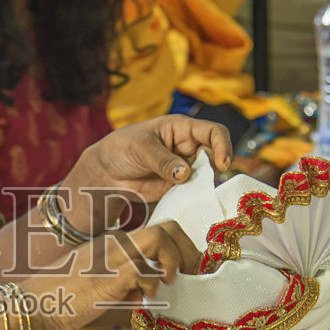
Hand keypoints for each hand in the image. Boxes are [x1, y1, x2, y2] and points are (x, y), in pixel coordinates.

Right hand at [25, 219, 200, 329]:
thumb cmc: (64, 299)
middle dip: (189, 251)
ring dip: (174, 260)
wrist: (33, 304)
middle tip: (192, 275)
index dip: (182, 248)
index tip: (189, 270)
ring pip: (159, 238)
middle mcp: (116, 243)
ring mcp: (111, 256)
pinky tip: (144, 298)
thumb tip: (147, 292)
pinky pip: (143, 268)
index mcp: (114, 243)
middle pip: (167, 228)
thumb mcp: (102, 286)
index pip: (160, 231)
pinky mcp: (107, 275)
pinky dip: (152, 282)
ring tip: (170, 281)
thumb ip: (127, 283)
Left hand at [59, 116, 232, 229]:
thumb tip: (185, 173)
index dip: (223, 145)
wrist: (106, 172)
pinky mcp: (179, 186)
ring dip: (205, 184)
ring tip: (192, 191)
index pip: (214, 132)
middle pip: (215, 154)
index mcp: (182, 128)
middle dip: (214, 168)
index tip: (221, 164)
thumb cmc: (122, 148)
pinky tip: (189, 200)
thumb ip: (163, 161)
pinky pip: (195, 190)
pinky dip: (196, 196)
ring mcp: (185, 167)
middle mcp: (188, 146)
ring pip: (207, 175)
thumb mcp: (141, 148)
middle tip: (203, 181)